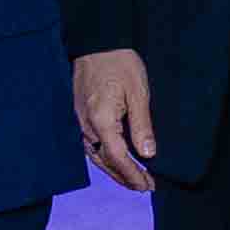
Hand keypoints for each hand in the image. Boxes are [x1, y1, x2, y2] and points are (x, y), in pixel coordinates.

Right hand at [73, 46, 157, 192]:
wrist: (98, 42)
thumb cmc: (120, 63)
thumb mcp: (138, 93)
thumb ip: (142, 126)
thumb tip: (148, 154)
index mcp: (101, 120)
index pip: (116, 157)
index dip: (132, 174)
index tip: (147, 185)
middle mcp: (86, 125)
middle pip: (104, 161)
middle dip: (124, 177)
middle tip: (144, 187)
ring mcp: (80, 121)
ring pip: (95, 155)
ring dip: (114, 170)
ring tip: (132, 179)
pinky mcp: (80, 115)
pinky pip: (91, 145)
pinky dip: (105, 157)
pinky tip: (116, 160)